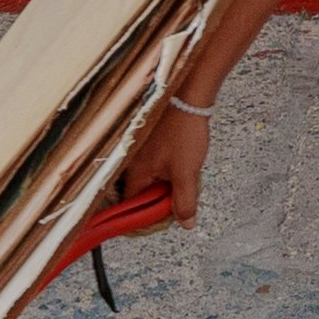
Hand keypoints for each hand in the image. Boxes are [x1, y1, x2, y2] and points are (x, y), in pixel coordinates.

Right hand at [115, 78, 217, 228]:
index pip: (131, 205)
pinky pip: (152, 161)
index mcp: (136, 171)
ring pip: (147, 176)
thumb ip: (185, 201)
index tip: (159, 218)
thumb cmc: (183, 131)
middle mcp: (130, 160)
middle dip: (156, 198)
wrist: (188, 96)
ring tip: (181, 176)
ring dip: (163, 181)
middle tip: (175, 197)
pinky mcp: (146, 138)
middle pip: (139, 191)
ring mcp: (137, 147)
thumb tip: (185, 222)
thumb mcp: (187, 173)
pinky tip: (179, 161)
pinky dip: (164, 167)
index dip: (145, 215)